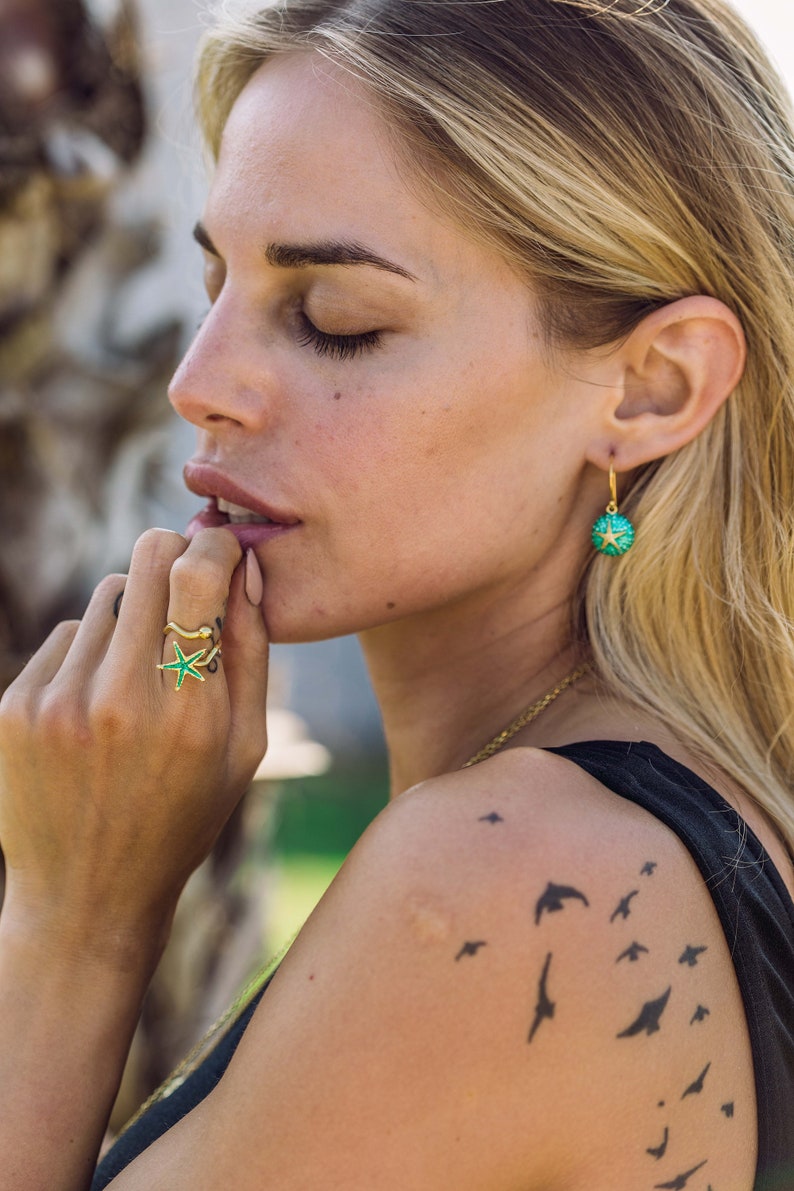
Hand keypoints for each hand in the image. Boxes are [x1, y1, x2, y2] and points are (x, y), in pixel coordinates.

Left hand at [0, 528, 267, 965]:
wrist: (87, 896)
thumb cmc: (184, 817)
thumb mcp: (244, 749)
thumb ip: (252, 653)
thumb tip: (245, 566)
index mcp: (189, 714)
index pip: (198, 576)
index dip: (215, 544)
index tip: (220, 542)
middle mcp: (119, 699)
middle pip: (147, 561)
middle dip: (173, 558)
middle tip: (185, 583)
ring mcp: (59, 702)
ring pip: (107, 594)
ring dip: (132, 613)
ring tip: (140, 675)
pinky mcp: (17, 706)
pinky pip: (67, 636)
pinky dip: (90, 652)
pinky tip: (97, 708)